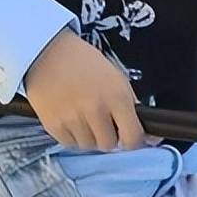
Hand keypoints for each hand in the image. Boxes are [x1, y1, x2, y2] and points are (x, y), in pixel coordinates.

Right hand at [22, 27, 160, 151]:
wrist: (45, 51)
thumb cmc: (82, 61)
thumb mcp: (115, 76)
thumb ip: (130, 105)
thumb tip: (150, 137)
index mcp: (116, 96)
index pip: (133, 137)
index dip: (133, 141)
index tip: (129, 136)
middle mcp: (96, 110)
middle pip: (109, 145)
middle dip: (108, 135)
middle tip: (100, 119)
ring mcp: (73, 119)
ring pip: (89, 146)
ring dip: (89, 135)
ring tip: (82, 114)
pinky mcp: (53, 125)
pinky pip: (69, 144)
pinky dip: (72, 135)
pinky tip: (69, 115)